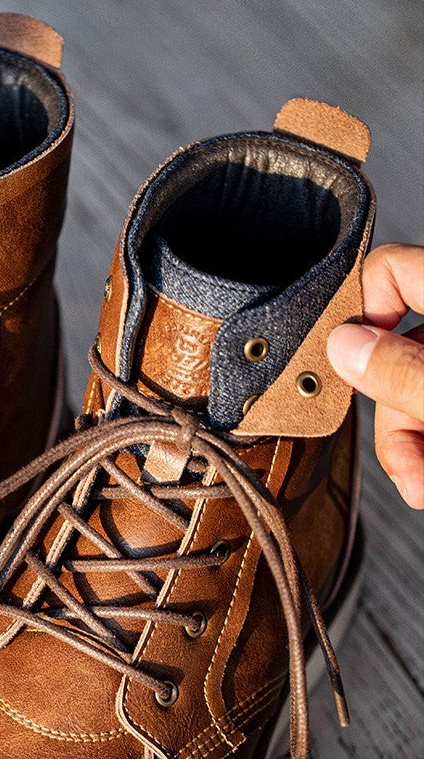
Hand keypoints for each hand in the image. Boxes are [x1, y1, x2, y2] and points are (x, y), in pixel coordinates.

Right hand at [326, 242, 423, 507]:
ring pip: (416, 392)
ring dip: (408, 447)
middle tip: (407, 467)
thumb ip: (404, 372)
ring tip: (422, 488)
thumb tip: (343, 346)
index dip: (360, 311)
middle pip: (399, 352)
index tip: (351, 363)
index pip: (390, 271)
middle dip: (392, 416)